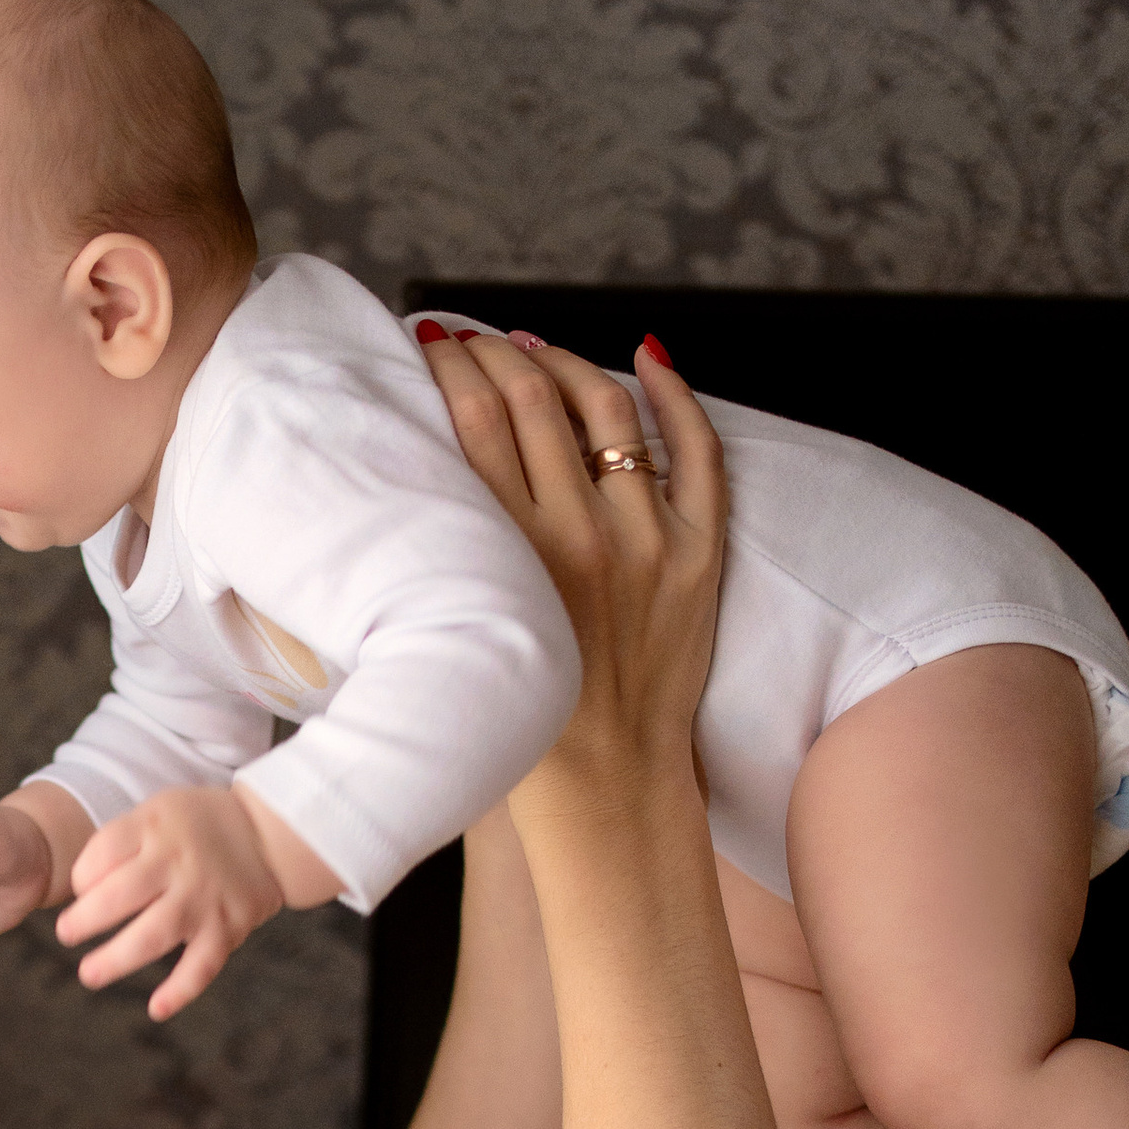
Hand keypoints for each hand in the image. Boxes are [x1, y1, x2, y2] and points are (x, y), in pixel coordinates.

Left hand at [55, 786, 283, 1019]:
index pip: (104, 852)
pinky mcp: (227, 929)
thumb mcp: (157, 811)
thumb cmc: (195, 827)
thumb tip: (79, 891)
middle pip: (121, 895)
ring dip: (117, 959)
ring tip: (88, 975)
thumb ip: (118, 842)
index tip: (81, 891)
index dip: (83, 876)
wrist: (268, 836)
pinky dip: (181, 991)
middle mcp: (179, 863)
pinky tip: (157, 1008)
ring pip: (153, 936)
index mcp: (155, 827)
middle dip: (85, 919)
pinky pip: (202, 966)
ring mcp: (203, 899)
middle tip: (65, 934)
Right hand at [416, 329, 725, 811]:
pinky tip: (648, 359)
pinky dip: (674, 394)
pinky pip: (695, 451)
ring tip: (537, 349)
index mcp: (508, 557)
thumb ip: (454, 553)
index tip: (435, 346)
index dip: (453, 365)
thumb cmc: (518, 722)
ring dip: (566, 362)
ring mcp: (645, 542)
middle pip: (534, 399)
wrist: (605, 787)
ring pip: (606, 409)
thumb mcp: (462, 629)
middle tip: (475, 340)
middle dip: (497, 351)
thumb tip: (430, 474)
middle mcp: (578, 537)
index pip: (477, 419)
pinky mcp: (697, 556)